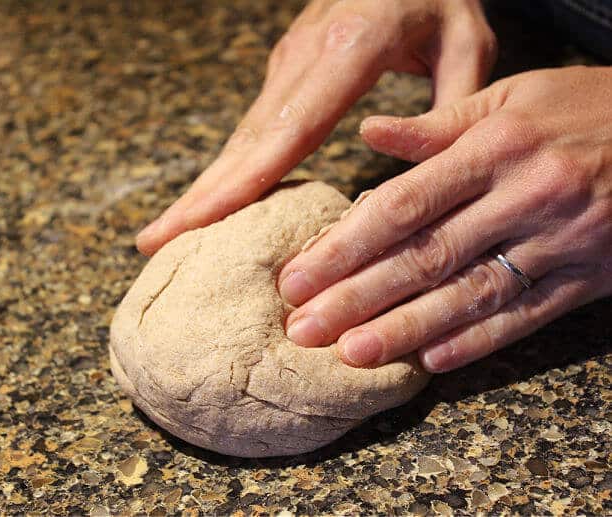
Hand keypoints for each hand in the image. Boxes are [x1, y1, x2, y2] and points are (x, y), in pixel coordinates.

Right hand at [136, 0, 496, 254]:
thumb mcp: (466, 42)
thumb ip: (449, 106)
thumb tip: (407, 162)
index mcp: (351, 48)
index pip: (289, 128)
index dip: (243, 180)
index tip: (200, 220)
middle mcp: (303, 58)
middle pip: (246, 139)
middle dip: (200, 194)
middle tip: (155, 241)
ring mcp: (287, 64)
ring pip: (240, 136)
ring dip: (204, 185)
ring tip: (168, 231)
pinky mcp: (284, 73)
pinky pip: (252, 129)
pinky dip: (228, 169)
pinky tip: (212, 200)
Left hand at [279, 66, 611, 372]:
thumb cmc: (582, 108)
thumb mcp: (511, 98)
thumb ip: (437, 124)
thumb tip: (370, 133)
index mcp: (495, 148)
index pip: (403, 205)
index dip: (345, 246)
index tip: (299, 277)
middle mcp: (524, 198)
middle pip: (425, 257)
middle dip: (358, 297)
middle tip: (305, 328)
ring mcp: (559, 243)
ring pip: (470, 295)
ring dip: (406, 329)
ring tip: (352, 354)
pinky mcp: (587, 279)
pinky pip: (526, 316)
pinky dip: (477, 341)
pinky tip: (431, 362)